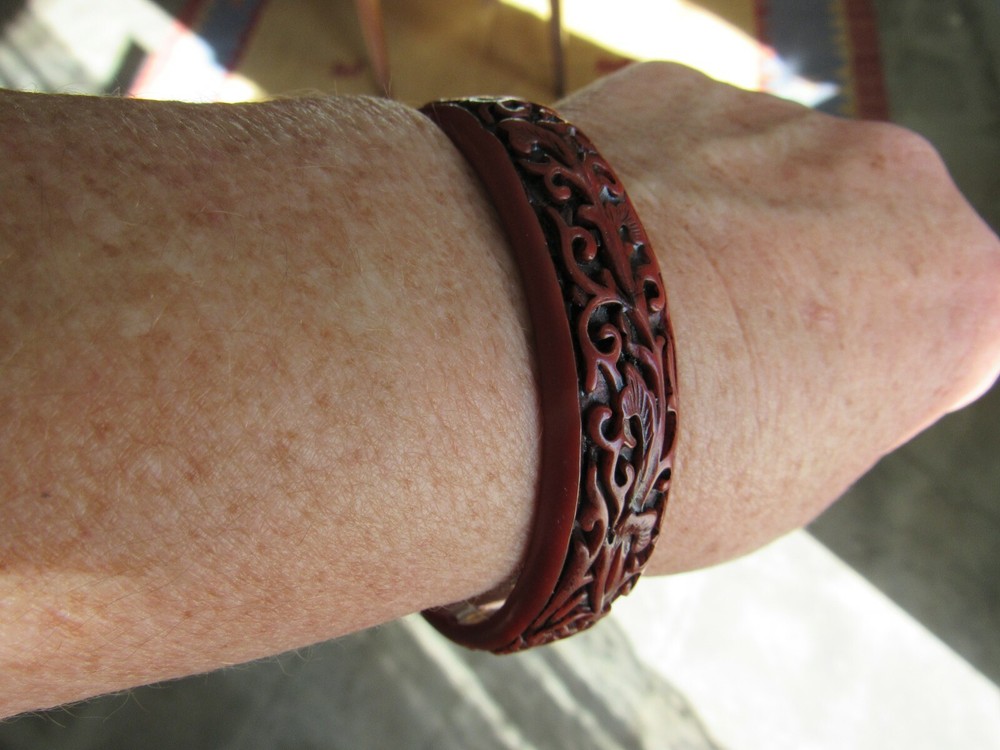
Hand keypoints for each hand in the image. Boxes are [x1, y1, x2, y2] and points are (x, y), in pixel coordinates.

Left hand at [556, 62, 999, 571]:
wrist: (505, 356)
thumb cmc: (659, 457)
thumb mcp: (793, 475)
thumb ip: (837, 394)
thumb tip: (809, 356)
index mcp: (956, 291)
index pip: (947, 330)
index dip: (869, 376)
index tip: (801, 403)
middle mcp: (888, 176)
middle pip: (858, 241)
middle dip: (801, 289)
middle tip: (708, 360)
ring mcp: (774, 117)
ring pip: (763, 187)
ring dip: (717, 234)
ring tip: (628, 317)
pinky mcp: (667, 85)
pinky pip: (674, 149)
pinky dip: (641, 195)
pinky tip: (583, 259)